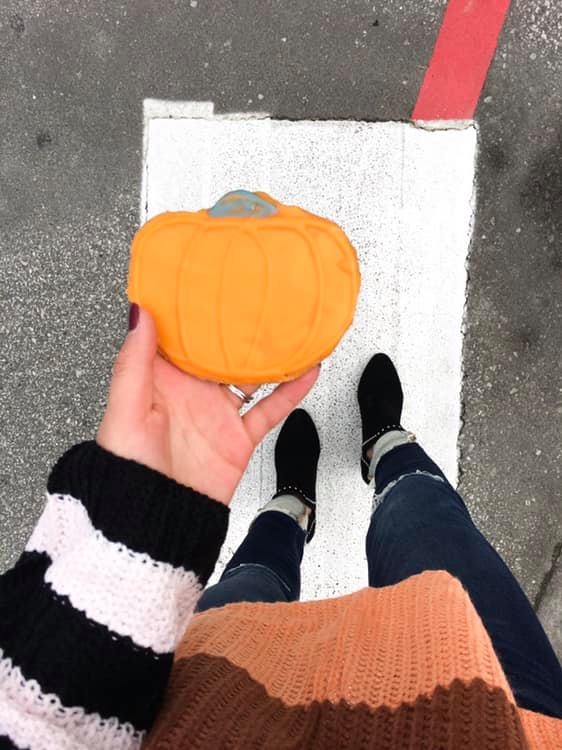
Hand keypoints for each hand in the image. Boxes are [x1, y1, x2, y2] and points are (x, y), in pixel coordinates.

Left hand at [96, 305, 320, 505]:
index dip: (190, 308)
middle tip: (256, 293)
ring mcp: (218, 414)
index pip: (177, 335)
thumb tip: (139, 312)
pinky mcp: (239, 437)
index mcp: (161, 380)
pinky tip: (307, 371)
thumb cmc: (130, 469)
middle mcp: (192, 393)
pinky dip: (291, 391)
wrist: (157, 519)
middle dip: (236, 325)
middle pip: (219, 350)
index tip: (205, 279)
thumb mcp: (126, 408)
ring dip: (269, 354)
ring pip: (250, 375)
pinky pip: (270, 408)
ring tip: (288, 326)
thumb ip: (134, 361)